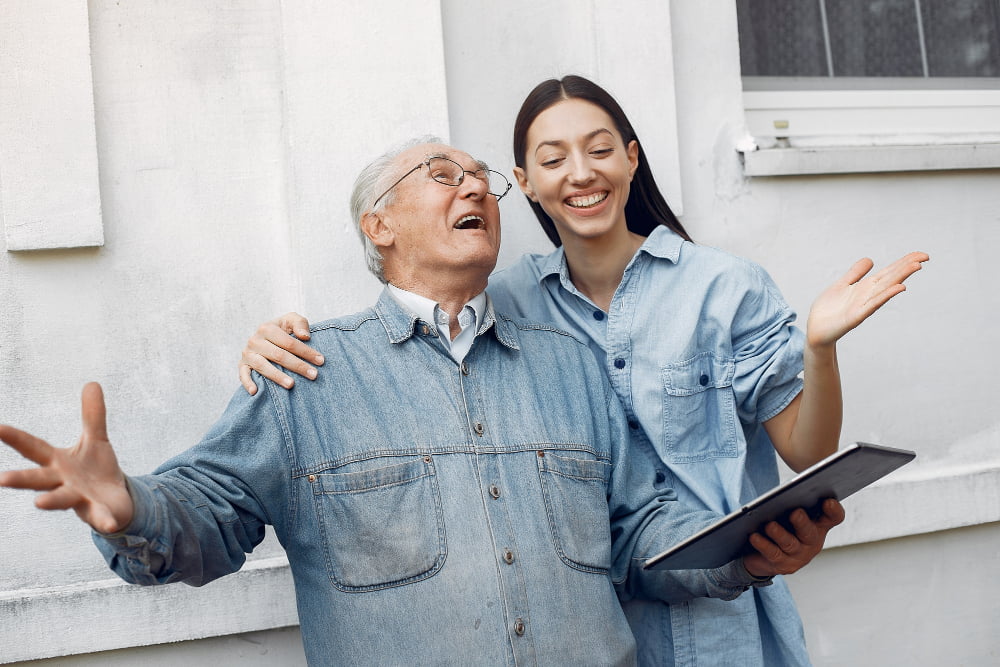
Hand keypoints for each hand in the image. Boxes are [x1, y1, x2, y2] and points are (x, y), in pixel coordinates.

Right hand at [0, 382, 133, 533]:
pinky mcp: (99, 513)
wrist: (116, 501)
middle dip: (21, 479)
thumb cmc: (96, 470)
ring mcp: (79, 499)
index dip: (14, 437)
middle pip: (38, 479)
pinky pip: (102, 518)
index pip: (33, 447)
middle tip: (1, 479)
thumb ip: (93, 415)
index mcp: (58, 462)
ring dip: (52, 501)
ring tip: (39, 503)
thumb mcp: (96, 439)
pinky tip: (110, 525)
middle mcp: (62, 482)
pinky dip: (105, 521)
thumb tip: (92, 383)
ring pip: (62, 500)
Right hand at [238, 312, 321, 394]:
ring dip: (277, 376)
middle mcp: (255, 340)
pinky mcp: (242, 365)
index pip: (289, 342)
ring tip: (291, 385)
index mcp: (267, 328)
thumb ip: (299, 323)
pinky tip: (255, 392)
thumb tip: (304, 336)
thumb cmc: (283, 330)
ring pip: (262, 366)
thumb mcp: (291, 320)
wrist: (264, 338)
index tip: (320, 361)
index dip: (306, 352)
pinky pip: (243, 375)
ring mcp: (247, 353)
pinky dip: (247, 383)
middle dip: (298, 366)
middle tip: (313, 375)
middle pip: (279, 355)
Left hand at [742, 498, 844, 577]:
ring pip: (790, 544)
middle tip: (795, 512)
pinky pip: (773, 554)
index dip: (833, 510)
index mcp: (819, 524)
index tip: (828, 500)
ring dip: (779, 534)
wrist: (765, 556)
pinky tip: (754, 536)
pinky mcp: (783, 565)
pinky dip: (763, 544)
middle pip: (810, 532)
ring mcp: (799, 555)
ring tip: (769, 525)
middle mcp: (812, 541)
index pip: (833, 517)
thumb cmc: (780, 525)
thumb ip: (791, 500)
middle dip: (802, 522)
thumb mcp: (789, 512)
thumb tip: (782, 486)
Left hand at [806, 252, 928, 347]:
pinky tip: (899, 288)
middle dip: (906, 267)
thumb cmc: (828, 310)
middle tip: (925, 257)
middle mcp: (868, 295)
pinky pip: (873, 304)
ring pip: (886, 288)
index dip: (903, 262)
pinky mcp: (856, 316)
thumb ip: (855, 273)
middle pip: (890, 278)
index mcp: (865, 287)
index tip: (921, 255)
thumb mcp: (842, 285)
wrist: (816, 329)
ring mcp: (864, 306)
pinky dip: (886, 295)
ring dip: (901, 277)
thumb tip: (870, 259)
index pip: (888, 272)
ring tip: (916, 266)